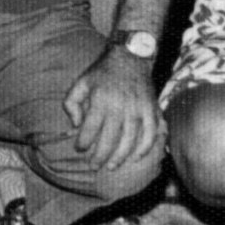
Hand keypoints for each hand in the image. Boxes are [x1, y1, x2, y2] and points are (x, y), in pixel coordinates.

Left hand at [64, 49, 163, 168]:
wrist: (130, 57)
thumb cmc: (102, 73)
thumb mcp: (81, 82)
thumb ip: (71, 103)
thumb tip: (74, 126)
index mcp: (101, 100)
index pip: (90, 128)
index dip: (83, 142)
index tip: (79, 149)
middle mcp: (120, 106)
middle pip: (109, 139)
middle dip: (99, 157)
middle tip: (93, 166)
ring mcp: (139, 110)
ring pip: (130, 141)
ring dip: (120, 157)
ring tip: (111, 166)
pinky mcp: (152, 110)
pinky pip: (151, 135)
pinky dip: (144, 149)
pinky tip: (135, 158)